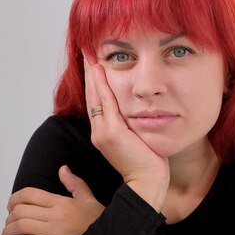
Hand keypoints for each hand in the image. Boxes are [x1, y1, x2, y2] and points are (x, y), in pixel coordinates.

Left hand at [0, 166, 104, 234]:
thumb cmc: (99, 225)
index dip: (14, 199)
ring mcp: (54, 233)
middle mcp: (56, 216)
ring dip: (7, 231)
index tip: (10, 206)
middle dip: (9, 217)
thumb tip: (63, 169)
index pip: (29, 194)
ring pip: (20, 227)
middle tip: (9, 222)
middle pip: (21, 211)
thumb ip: (75, 185)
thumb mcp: (90, 201)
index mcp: (63, 203)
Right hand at [84, 56, 168, 210]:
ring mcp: (102, 132)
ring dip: (92, 73)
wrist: (148, 183)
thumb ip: (134, 127)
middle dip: (89, 73)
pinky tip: (99, 68)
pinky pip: (105, 102)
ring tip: (89, 53)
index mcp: (103, 134)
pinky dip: (101, 84)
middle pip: (91, 96)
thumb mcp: (138, 141)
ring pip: (95, 96)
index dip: (93, 83)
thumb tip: (141, 114)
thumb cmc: (148, 165)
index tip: (94, 64)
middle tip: (87, 51)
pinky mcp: (112, 132)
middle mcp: (98, 132)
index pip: (96, 103)